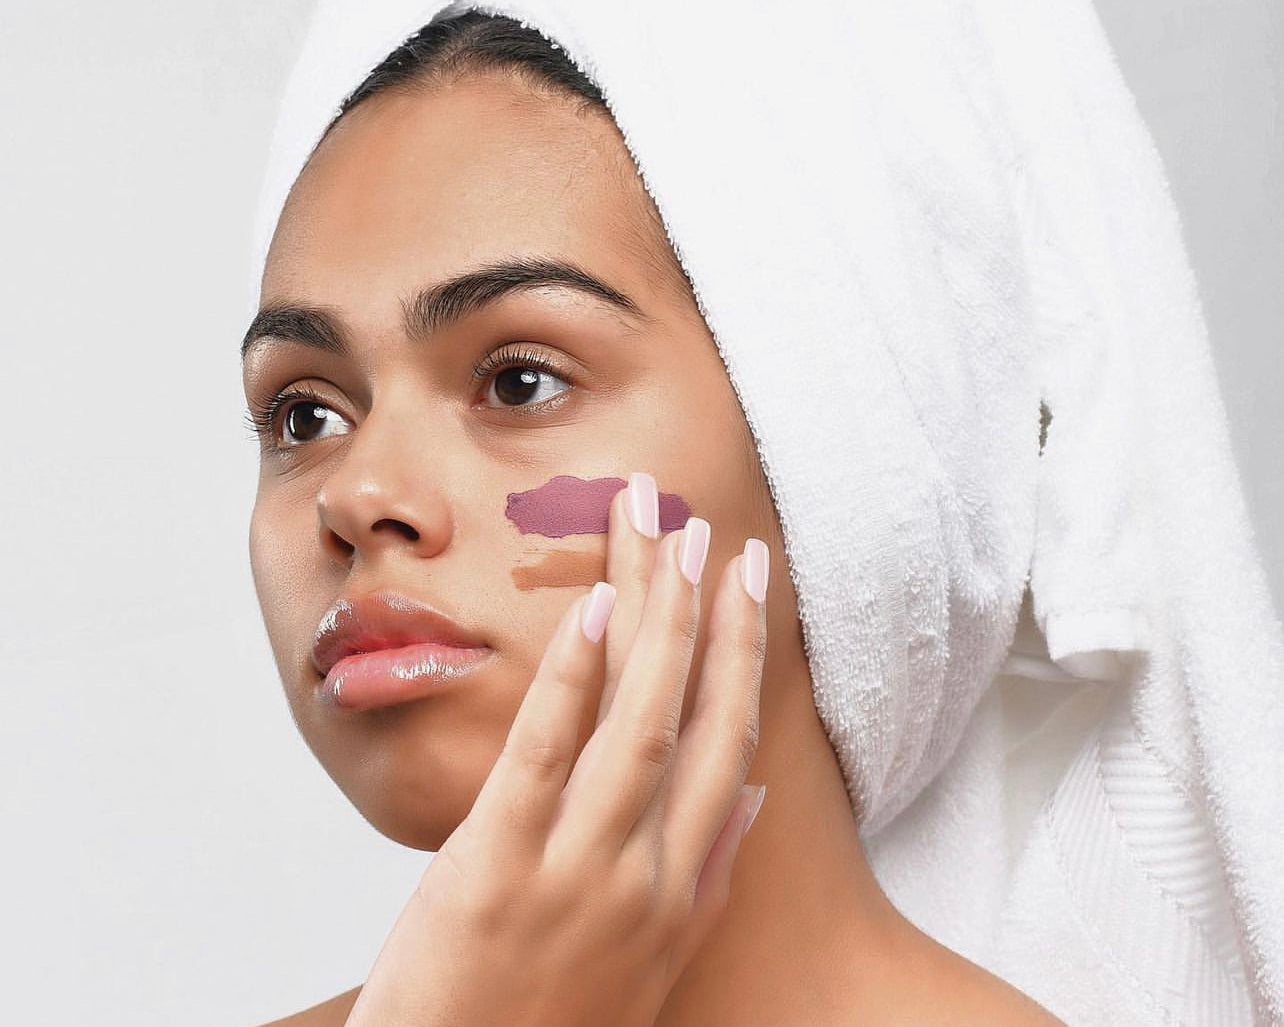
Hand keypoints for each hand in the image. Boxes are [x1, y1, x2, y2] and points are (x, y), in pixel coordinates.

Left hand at [344, 474, 769, 1026]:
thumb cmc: (547, 1026)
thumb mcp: (651, 967)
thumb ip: (705, 878)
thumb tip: (745, 795)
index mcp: (681, 890)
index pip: (725, 744)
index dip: (742, 655)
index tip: (747, 585)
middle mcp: (644, 872)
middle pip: (689, 716)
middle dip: (705, 617)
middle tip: (709, 531)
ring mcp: (575, 867)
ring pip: (634, 720)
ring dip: (655, 622)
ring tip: (663, 539)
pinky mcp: (495, 864)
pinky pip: (545, 754)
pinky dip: (576, 678)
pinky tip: (594, 610)